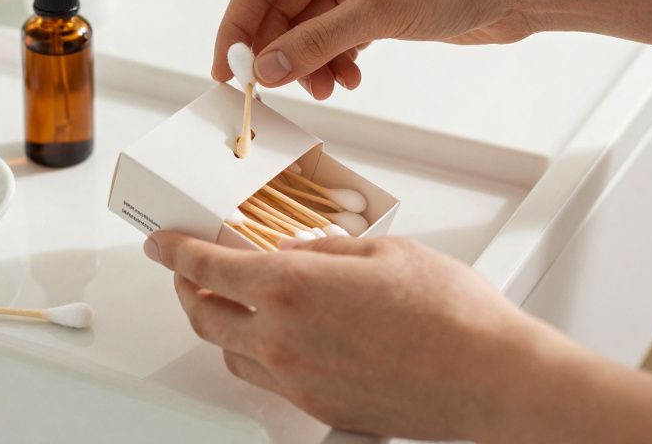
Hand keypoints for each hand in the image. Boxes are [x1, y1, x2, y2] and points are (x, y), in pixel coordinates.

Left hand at [143, 232, 570, 440]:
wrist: (490, 377)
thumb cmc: (450, 314)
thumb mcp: (382, 251)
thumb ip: (325, 251)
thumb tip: (298, 253)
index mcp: (291, 287)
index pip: (206, 267)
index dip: (175, 252)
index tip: (161, 243)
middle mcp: (283, 340)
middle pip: (205, 316)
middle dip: (188, 289)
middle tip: (189, 271)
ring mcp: (299, 380)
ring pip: (230, 354)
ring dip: (221, 325)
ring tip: (232, 303)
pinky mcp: (321, 408)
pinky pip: (268, 381)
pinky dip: (258, 355)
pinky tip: (279, 339)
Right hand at [212, 0, 537, 96]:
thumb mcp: (378, 12)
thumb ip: (316, 42)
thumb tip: (266, 68)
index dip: (237, 26)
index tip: (226, 68)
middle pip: (281, 10)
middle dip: (279, 52)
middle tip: (276, 89)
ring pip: (309, 29)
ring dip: (309, 63)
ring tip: (328, 88)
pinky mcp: (378, 7)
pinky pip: (337, 38)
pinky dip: (336, 62)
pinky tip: (351, 79)